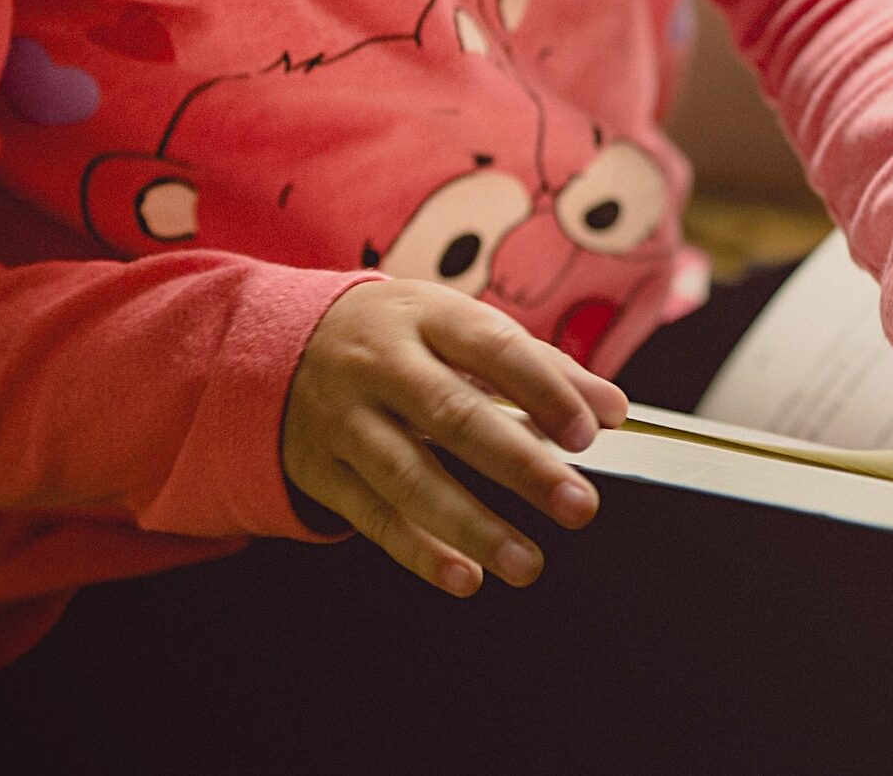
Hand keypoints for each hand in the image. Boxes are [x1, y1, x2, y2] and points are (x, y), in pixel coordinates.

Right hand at [282, 279, 627, 596]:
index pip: (492, 348)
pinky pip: (372, 515)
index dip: (543, 390)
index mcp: (426, 317)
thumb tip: (611, 409)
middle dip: (520, 465)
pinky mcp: (320, 469)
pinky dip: (418, 551)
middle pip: (452, 416)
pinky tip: (464, 575)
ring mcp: (344, 419)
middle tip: (578, 506)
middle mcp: (379, 365)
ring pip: (408, 475)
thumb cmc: (400, 340)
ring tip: (526, 562)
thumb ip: (540, 367)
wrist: (280, 347)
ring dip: (471, 525)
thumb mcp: (459, 328)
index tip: (588, 433)